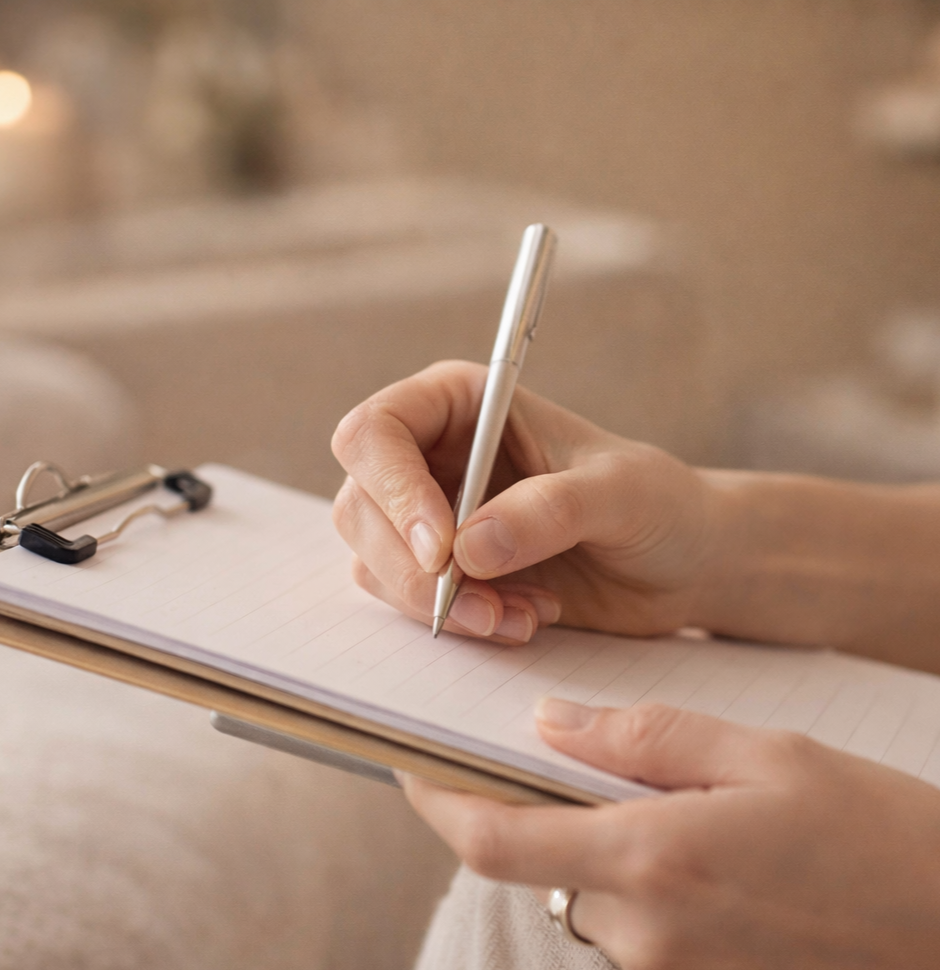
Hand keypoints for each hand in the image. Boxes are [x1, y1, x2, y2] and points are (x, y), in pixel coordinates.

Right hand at [331, 360, 714, 643]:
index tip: (440, 547)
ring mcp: (432, 517)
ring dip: (437, 603)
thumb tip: (468, 548)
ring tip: (521, 614)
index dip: (392, 488)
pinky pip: (408, 601)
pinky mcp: (445, 571)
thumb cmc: (656, 503)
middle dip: (413, 567)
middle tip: (482, 603)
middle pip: (360, 505)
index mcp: (462, 405)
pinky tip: (523, 619)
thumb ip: (548, 510)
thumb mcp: (618, 493)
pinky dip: (457, 621)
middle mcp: (433, 457)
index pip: (376, 431)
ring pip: (374, 561)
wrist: (680, 562)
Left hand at [401, 700, 939, 968]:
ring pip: (579, 882)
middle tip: (541, 738)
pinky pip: (625, 912)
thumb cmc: (870, 831)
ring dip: (581, 830)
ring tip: (638, 777)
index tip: (410, 758)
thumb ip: (644, 735)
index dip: (436, 799)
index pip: (495, 838)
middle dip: (522, 799)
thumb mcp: (761, 753)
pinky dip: (622, 862)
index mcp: (654, 860)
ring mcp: (665, 969)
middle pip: (533, 858)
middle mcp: (645, 931)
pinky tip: (676, 827)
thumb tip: (550, 722)